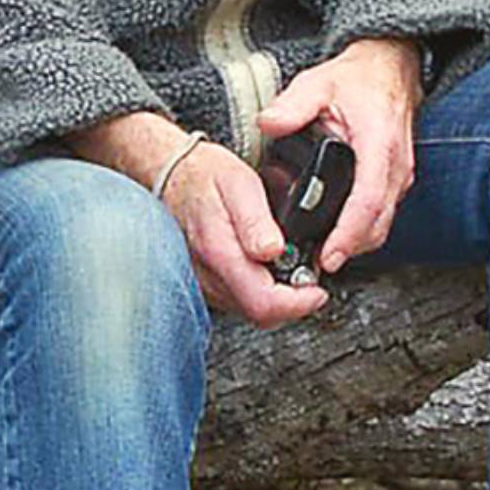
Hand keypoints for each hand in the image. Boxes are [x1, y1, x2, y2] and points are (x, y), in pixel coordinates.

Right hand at [158, 138, 328, 327]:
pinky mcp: (205, 283)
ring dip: (277, 296)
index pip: (263, 304)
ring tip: (289, 266)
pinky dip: (260, 289)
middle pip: (260, 314)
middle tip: (308, 276)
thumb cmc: (204, 175)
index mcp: (220, 253)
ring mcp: (205, 283)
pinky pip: (239, 299)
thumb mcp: (239, 184)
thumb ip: (256, 221)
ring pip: (250, 310)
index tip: (318, 292)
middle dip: (292, 301)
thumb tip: (275, 251)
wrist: (171, 174)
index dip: (298, 304)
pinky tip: (266, 266)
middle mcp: (208, 275)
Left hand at [257, 37, 420, 272]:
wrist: (391, 68)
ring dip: (356, 244)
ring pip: (383, 223)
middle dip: (349, 249)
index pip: (368, 199)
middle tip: (316, 265)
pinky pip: (383, 214)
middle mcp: (397, 165)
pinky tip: (337, 237)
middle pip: (378, 222)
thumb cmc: (357, 79)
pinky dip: (362, 231)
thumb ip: (292, 105)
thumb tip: (269, 123)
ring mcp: (400, 175)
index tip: (330, 254)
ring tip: (323, 256)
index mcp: (379, 143)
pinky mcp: (397, 181)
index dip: (349, 232)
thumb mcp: (317, 83)